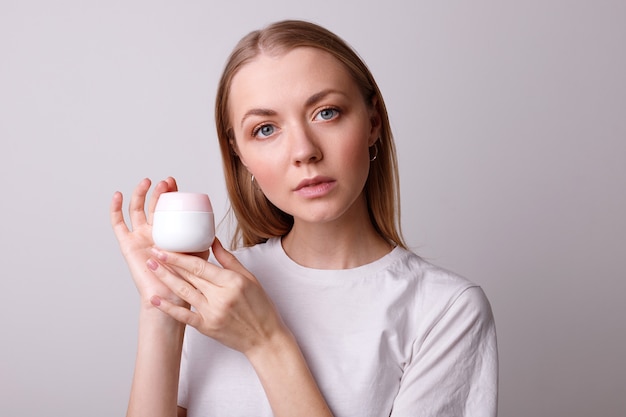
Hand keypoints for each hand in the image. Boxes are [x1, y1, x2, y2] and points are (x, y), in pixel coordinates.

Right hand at [111, 177, 201, 308]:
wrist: (170, 294)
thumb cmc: (185, 277)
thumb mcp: (199, 253)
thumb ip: (204, 238)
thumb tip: (214, 226)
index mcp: (169, 230)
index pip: (168, 206)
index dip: (170, 193)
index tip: (174, 183)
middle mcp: (153, 231)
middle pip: (152, 204)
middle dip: (158, 192)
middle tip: (165, 183)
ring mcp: (139, 236)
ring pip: (136, 209)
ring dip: (140, 194)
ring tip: (147, 183)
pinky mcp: (127, 243)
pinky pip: (118, 224)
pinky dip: (116, 209)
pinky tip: (118, 195)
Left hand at [146, 238, 288, 354]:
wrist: (265, 338)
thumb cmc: (260, 307)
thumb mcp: (249, 278)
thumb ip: (228, 259)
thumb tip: (213, 240)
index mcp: (232, 282)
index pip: (200, 266)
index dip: (180, 256)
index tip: (166, 248)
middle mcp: (221, 297)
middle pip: (189, 276)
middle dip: (168, 263)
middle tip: (153, 252)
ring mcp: (212, 313)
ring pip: (183, 292)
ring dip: (165, 279)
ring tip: (151, 267)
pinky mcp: (207, 327)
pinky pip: (184, 316)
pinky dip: (168, 307)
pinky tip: (155, 299)